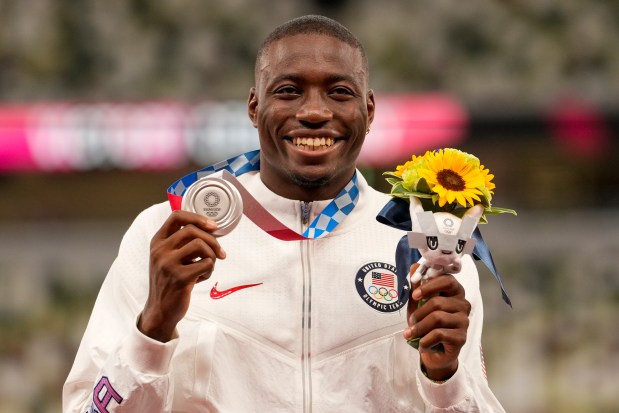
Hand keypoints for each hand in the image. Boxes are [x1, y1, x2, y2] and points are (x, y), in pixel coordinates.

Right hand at [138, 210, 225, 341]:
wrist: (160, 310)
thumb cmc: (170, 281)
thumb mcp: (168, 258)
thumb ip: (182, 243)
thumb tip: (211, 230)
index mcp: (158, 242)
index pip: (177, 216)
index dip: (198, 217)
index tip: (213, 226)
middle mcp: (160, 250)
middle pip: (192, 230)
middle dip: (212, 240)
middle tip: (220, 253)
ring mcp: (168, 264)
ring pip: (200, 245)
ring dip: (211, 256)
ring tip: (207, 267)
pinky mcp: (179, 278)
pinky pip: (206, 264)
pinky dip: (209, 271)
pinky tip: (202, 278)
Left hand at [403, 263, 470, 380]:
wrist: (433, 351)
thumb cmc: (425, 323)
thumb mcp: (417, 303)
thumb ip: (416, 285)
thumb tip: (413, 266)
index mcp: (454, 291)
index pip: (447, 280)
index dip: (429, 286)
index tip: (414, 296)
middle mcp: (463, 304)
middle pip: (438, 302)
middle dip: (419, 313)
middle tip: (410, 322)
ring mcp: (464, 321)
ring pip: (438, 318)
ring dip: (419, 327)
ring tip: (410, 334)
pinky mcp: (462, 337)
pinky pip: (440, 334)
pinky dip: (425, 340)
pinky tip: (421, 345)